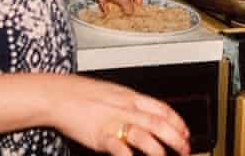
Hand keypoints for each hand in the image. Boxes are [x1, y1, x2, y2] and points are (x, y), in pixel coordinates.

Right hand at [46, 74, 190, 155]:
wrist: (58, 94)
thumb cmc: (81, 93)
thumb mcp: (111, 93)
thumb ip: (127, 104)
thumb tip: (140, 113)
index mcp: (130, 96)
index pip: (161, 108)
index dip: (177, 121)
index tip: (186, 133)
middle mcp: (126, 107)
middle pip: (159, 122)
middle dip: (176, 137)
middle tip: (185, 150)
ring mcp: (114, 121)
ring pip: (145, 134)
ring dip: (159, 149)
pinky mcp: (101, 134)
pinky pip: (120, 148)